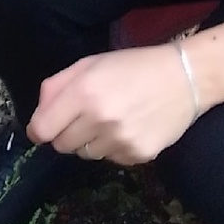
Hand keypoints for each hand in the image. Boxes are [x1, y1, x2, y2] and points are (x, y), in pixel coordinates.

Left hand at [28, 44, 198, 165]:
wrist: (186, 77)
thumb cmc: (132, 67)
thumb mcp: (89, 64)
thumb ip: (56, 87)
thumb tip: (38, 116)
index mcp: (83, 93)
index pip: (42, 130)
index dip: (39, 130)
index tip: (44, 128)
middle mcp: (99, 120)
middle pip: (62, 146)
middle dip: (67, 133)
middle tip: (85, 117)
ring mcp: (120, 140)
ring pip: (86, 154)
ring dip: (92, 141)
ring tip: (112, 120)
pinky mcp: (139, 154)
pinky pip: (111, 159)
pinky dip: (115, 148)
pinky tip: (130, 128)